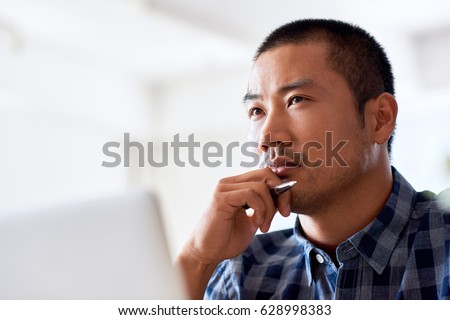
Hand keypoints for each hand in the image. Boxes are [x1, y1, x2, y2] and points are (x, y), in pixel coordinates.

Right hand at [176, 167, 291, 298]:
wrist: (207, 254)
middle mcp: (229, 183)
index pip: (264, 174)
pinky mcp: (221, 198)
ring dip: (269, 208)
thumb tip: (283, 195)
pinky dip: (260, 209)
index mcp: (236, 185)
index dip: (280, 188)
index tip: (286, 209)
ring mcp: (224, 188)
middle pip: (265, 174)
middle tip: (284, 213)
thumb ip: (265, 206)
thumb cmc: (227, 239)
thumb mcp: (253, 220)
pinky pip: (250, 194)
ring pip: (260, 186)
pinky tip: (257, 224)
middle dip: (281, 193)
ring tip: (264, 226)